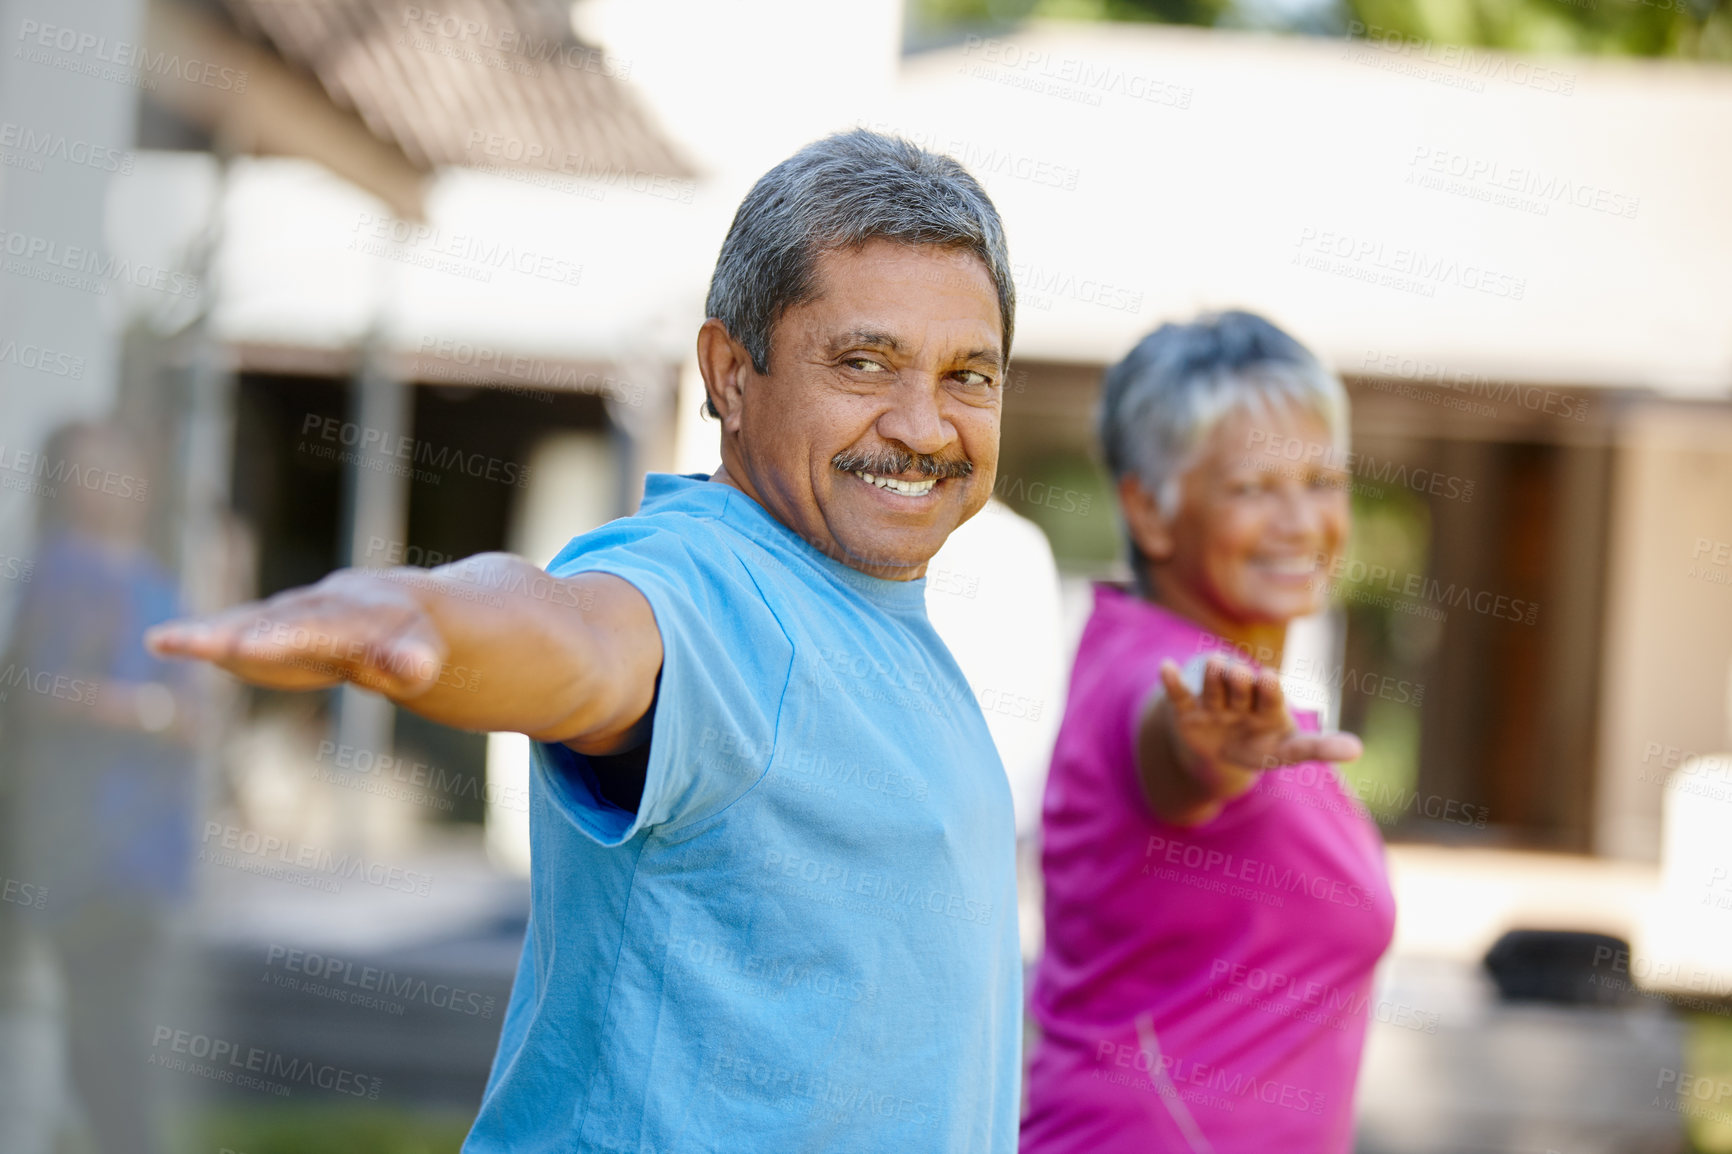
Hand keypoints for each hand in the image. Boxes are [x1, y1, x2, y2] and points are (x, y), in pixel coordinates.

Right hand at [143, 569, 446, 699]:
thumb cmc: (411, 639)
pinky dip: (201, 636)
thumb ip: (411, 661)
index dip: (285, 638)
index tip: (250, 647)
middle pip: (277, 622)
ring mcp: (288, 614)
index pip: (319, 628)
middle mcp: (317, 606)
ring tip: (169, 641)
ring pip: (250, 622)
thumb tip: (416, 668)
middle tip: (202, 644)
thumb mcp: (420, 654)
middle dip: (242, 634)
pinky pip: (234, 629)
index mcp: (357, 614)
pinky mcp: (268, 629)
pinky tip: (163, 641)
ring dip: (212, 633)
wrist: (395, 605)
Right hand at [1157, 655, 1362, 800]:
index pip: (1270, 697)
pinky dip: (1173, 683)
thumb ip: (1319, 747)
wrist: (1219, 748)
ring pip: (1213, 688)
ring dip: (1213, 677)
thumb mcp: (1289, 749)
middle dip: (1239, 682)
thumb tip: (1358, 749)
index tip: (1269, 678)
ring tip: (1215, 665)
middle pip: (1240, 689)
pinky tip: (1166, 668)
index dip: (1268, 690)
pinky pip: (1180, 696)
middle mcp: (1241, 699)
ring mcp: (1213, 704)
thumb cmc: (1262, 744)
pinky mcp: (1188, 712)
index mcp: (1268, 706)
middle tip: (1240, 673)